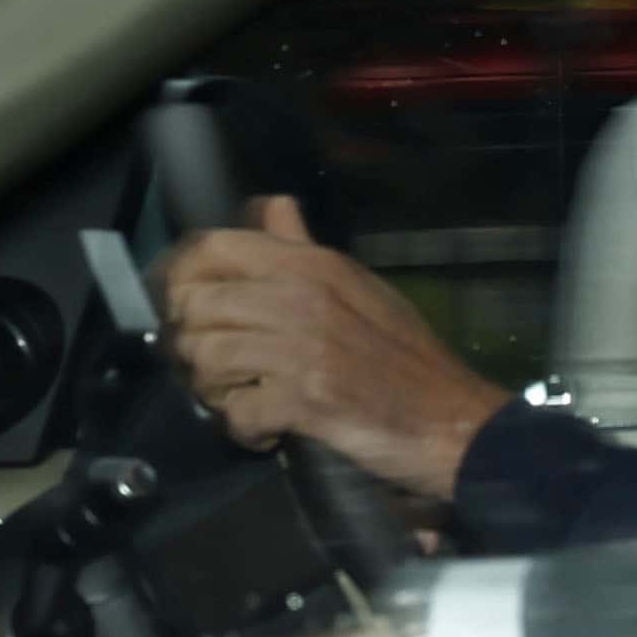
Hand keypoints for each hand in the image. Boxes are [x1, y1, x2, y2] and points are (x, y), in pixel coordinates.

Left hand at [162, 195, 507, 509]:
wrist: (453, 421)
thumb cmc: (407, 357)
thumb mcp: (361, 288)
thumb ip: (306, 251)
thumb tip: (274, 207)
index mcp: (313, 266)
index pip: (213, 248)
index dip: (182, 277)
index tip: (188, 307)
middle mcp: (302, 298)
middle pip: (196, 307)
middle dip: (196, 343)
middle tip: (221, 367)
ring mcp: (303, 349)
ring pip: (206, 358)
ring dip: (215, 388)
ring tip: (241, 398)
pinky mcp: (304, 400)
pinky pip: (237, 411)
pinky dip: (244, 428)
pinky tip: (266, 429)